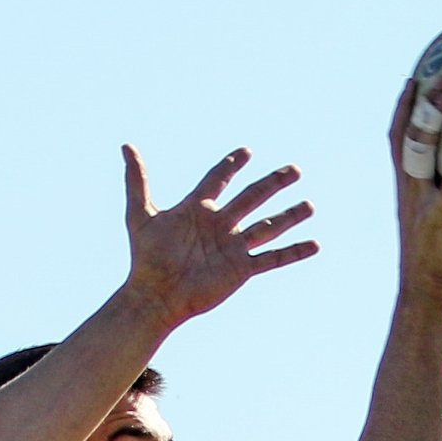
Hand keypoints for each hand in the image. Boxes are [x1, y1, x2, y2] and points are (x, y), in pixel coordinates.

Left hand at [121, 146, 318, 328]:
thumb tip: (127, 145)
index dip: (232, 165)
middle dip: (273, 183)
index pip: (219, 179)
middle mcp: (219, 225)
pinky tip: (315, 244)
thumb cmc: (145, 258)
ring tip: (310, 205)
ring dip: (290, 216)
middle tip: (294, 170)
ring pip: (268, 226)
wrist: (155, 295)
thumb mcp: (140, 215)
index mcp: (198, 208)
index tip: (246, 152)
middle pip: (252, 197)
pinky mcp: (241, 269)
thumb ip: (138, 180)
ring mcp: (232, 247)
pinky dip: (294, 252)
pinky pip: (272, 258)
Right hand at [391, 76, 441, 299]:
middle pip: (406, 137)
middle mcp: (407, 191)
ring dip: (433, 121)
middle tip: (437, 74)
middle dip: (419, 103)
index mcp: (405, 189)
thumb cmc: (437, 259)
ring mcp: (418, 205)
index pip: (397, 140)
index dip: (403, 109)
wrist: (423, 293)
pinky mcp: (434, 223)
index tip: (414, 79)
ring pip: (419, 154)